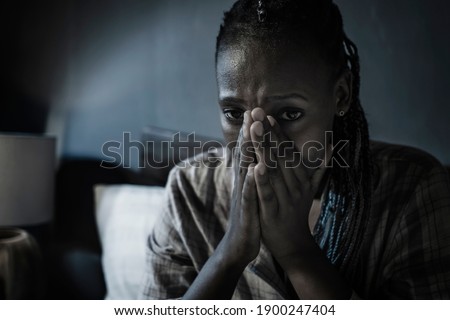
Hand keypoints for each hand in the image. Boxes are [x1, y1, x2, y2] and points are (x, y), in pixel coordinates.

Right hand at [221, 111, 260, 267]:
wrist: (238, 245)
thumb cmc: (248, 216)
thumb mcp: (251, 193)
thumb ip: (252, 175)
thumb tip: (255, 159)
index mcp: (246, 178)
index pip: (248, 151)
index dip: (250, 131)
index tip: (255, 111)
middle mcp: (242, 183)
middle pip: (245, 154)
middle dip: (248, 132)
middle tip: (251, 111)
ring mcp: (243, 195)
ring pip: (246, 169)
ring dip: (248, 149)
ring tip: (252, 130)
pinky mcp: (246, 210)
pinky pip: (250, 193)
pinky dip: (252, 180)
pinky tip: (255, 168)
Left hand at [249, 108, 323, 263]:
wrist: (294, 244)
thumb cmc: (298, 211)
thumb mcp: (311, 187)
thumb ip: (319, 166)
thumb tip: (332, 144)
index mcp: (301, 177)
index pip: (289, 150)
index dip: (278, 132)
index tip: (267, 114)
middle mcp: (295, 184)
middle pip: (281, 155)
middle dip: (268, 133)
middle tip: (257, 112)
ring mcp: (285, 198)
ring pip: (273, 170)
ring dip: (264, 148)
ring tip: (255, 129)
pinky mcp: (273, 212)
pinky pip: (268, 193)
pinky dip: (262, 180)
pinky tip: (255, 166)